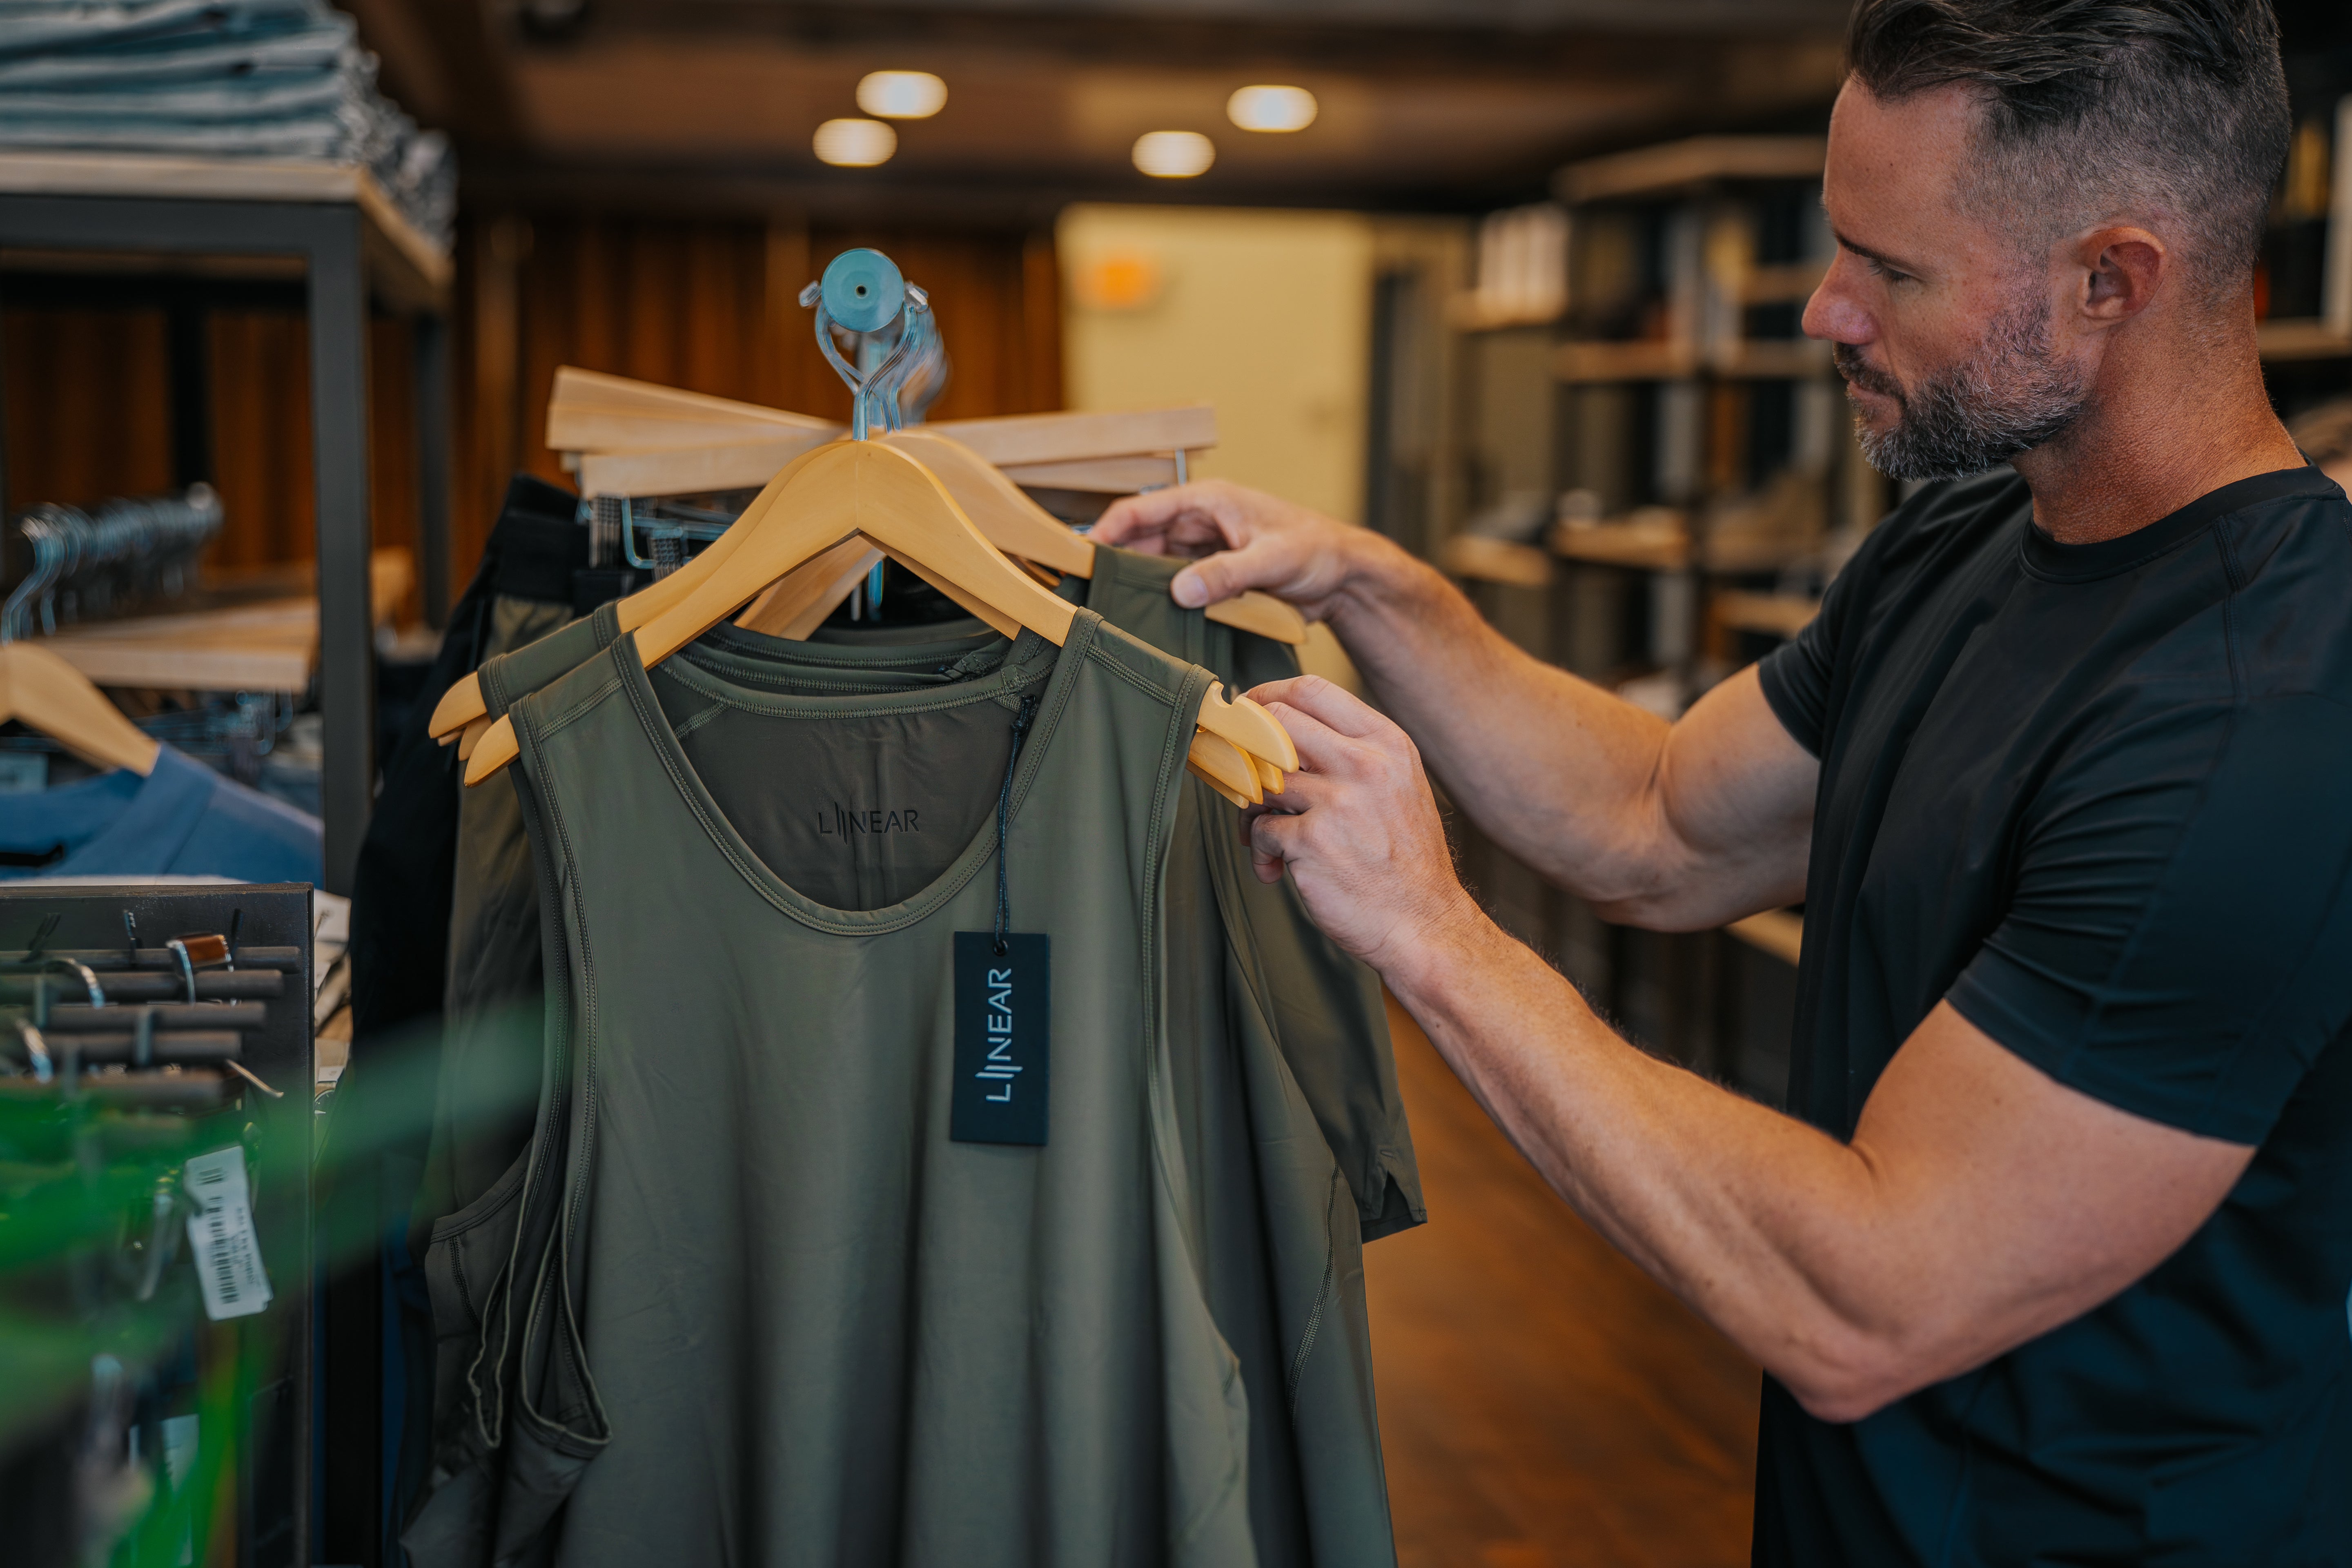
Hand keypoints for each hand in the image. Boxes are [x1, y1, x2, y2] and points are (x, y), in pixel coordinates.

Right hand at [1091, 479, 1388, 621]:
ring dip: (1142, 589)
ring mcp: (1205, 551)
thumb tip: (1181, 591)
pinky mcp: (1214, 577)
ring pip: (1158, 568)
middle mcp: (1200, 523)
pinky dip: (1165, 603)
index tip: (1083, 558)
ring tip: (1116, 614)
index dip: (1108, 530)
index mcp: (1208, 502)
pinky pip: (1179, 589)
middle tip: (1092, 596)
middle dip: (1119, 566)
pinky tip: (1151, 624)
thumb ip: (1227, 573)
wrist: (1344, 575)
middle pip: (1143, 542)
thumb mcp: (1272, 559)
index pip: (1142, 509)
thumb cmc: (1316, 550)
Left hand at [1242, 674, 1487, 981]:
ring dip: (1250, 808)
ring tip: (1264, 838)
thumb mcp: (1397, 787)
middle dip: (1248, 745)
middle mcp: (1365, 764)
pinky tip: (1276, 871)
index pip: (1313, 690)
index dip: (1268, 695)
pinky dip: (1259, 852)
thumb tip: (1283, 733)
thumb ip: (1352, 753)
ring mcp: (1338, 801)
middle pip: (1276, 722)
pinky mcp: (1312, 840)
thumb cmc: (1404, 861)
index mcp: (1386, 744)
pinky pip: (1260, 829)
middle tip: (1240, 771)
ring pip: (1261, 778)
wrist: (1423, 923)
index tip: (1248, 713)